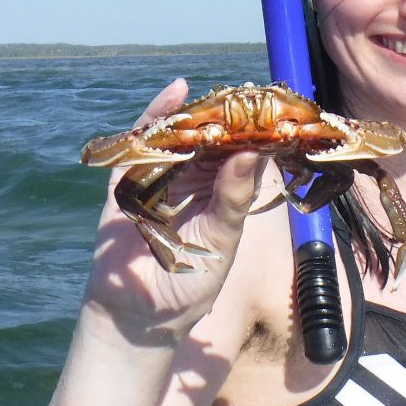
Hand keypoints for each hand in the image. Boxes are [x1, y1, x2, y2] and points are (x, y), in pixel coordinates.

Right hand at [84, 78, 263, 343]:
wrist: (137, 316)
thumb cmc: (188, 286)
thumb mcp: (221, 240)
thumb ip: (233, 197)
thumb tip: (253, 153)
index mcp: (222, 196)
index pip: (242, 155)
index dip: (257, 133)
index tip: (276, 109)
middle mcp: (193, 183)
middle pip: (211, 139)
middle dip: (228, 116)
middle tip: (249, 91)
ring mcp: (161, 178)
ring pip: (181, 135)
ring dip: (199, 112)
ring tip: (220, 89)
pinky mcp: (129, 179)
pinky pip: (143, 142)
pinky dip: (157, 116)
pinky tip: (176, 92)